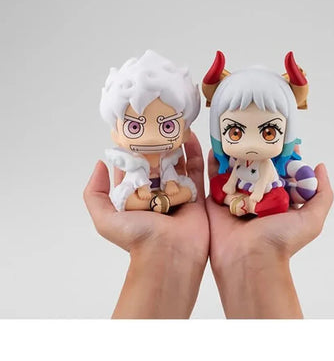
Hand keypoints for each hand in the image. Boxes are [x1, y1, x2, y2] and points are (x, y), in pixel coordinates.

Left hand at [83, 133, 208, 317]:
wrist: (170, 253)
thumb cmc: (137, 237)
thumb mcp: (105, 218)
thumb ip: (96, 193)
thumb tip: (100, 164)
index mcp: (136, 196)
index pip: (132, 168)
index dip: (131, 150)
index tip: (133, 129)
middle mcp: (156, 192)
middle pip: (156, 162)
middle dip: (155, 144)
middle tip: (157, 121)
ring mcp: (177, 191)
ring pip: (176, 162)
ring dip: (175, 144)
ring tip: (174, 124)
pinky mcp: (196, 193)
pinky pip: (195, 169)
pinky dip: (194, 152)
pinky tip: (190, 135)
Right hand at [206, 150, 333, 317]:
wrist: (248, 259)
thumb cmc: (281, 241)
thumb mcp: (312, 219)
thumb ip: (322, 194)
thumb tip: (320, 166)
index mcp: (280, 200)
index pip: (283, 172)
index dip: (284, 155)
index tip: (282, 136)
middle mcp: (258, 197)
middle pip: (258, 167)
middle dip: (257, 150)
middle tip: (255, 129)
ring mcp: (237, 197)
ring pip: (235, 168)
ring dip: (235, 153)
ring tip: (235, 134)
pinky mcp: (216, 199)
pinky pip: (214, 176)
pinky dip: (214, 161)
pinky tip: (216, 145)